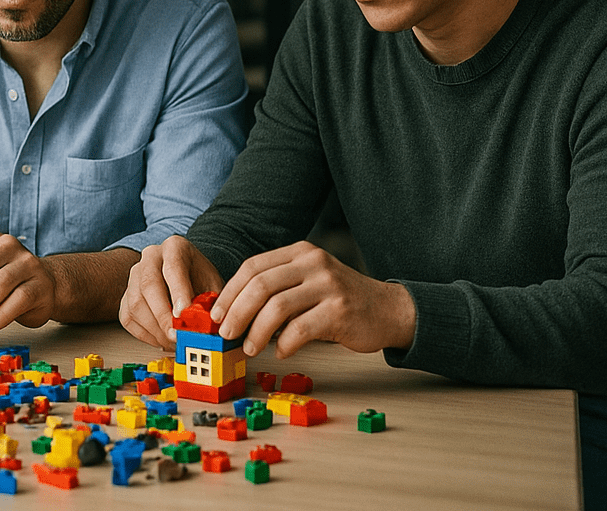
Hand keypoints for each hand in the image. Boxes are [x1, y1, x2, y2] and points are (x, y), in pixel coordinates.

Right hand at [119, 235, 225, 348]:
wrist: (188, 275)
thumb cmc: (200, 279)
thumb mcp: (213, 285)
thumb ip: (212, 303)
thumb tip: (210, 327)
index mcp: (174, 247)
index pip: (173, 267)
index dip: (178, 292)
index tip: (183, 314)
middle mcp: (150, 257)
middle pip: (148, 285)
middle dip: (163, 315)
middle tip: (176, 336)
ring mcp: (134, 275)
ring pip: (135, 304)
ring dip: (154, 330)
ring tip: (174, 343)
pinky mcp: (126, 295)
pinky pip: (128, 318)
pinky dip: (145, 335)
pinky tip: (162, 341)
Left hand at [212, 240, 415, 357]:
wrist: (390, 310)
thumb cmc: (340, 301)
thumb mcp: (308, 282)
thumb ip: (277, 288)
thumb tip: (233, 312)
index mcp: (299, 253)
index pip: (252, 267)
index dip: (230, 291)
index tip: (216, 314)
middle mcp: (313, 263)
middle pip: (260, 285)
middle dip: (237, 312)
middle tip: (226, 333)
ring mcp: (328, 285)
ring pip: (277, 307)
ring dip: (257, 331)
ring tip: (250, 348)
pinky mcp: (340, 310)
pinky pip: (301, 328)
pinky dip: (286, 343)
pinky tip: (282, 352)